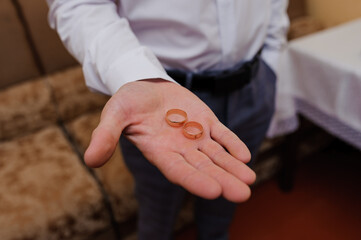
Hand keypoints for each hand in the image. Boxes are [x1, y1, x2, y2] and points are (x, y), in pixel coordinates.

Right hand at [84, 79, 255, 201]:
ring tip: (249, 180)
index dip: (194, 180)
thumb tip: (90, 160)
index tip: (213, 192)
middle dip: (222, 180)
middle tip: (242, 195)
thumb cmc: (128, 101)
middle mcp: (180, 148)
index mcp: (159, 151)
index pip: (178, 170)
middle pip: (203, 168)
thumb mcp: (114, 113)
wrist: (146, 84)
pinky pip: (222, 134)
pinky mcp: (206, 121)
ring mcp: (195, 136)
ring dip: (232, 167)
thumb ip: (105, 135)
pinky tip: (244, 155)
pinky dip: (232, 143)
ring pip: (216, 155)